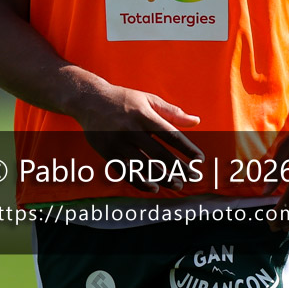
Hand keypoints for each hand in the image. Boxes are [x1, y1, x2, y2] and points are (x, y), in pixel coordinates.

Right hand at [75, 83, 202, 193]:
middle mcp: (131, 130)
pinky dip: (141, 183)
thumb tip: (196, 121)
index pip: (170, 135)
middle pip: (159, 154)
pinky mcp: (107, 152)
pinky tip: (154, 188)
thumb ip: (172, 112)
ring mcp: (118, 143)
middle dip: (178, 167)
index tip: (199, 159)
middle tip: (192, 177)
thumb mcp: (148, 99)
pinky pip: (126, 172)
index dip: (186, 148)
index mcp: (144, 115)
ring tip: (177, 185)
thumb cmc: (124, 99)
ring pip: (144, 166)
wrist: (88, 99)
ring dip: (162, 178)